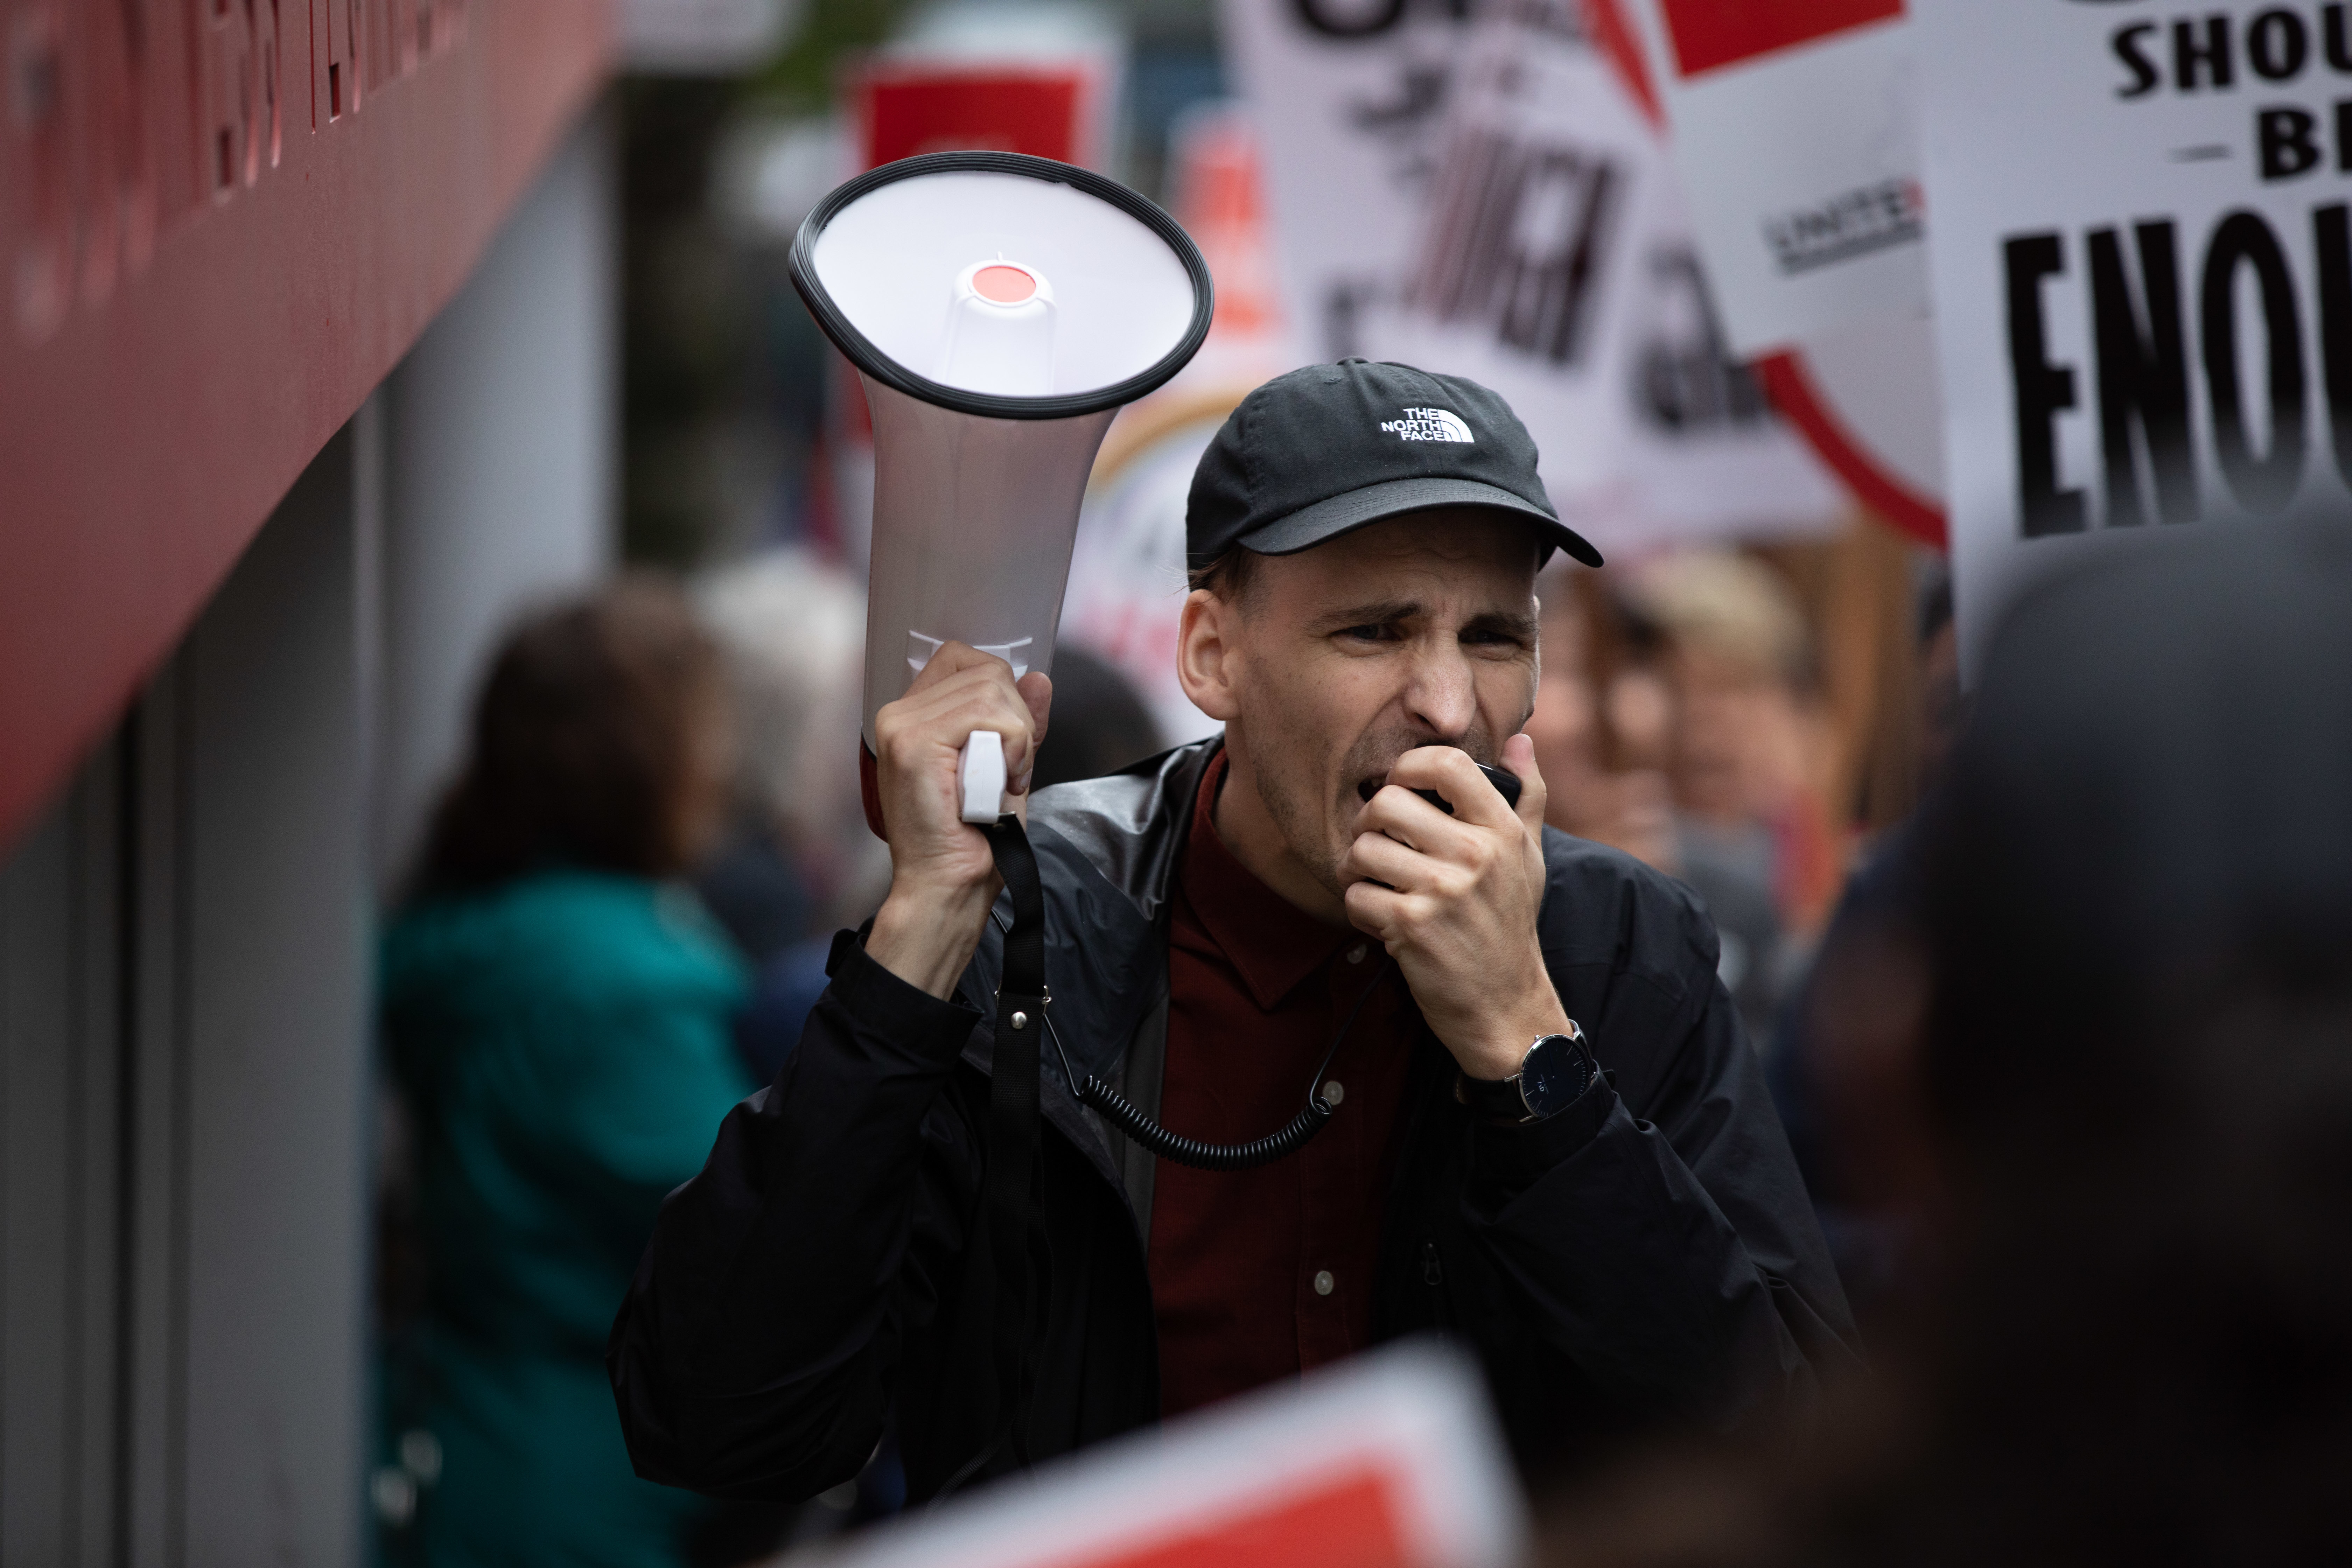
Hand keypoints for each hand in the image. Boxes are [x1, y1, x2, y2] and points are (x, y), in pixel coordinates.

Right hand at [865, 644, 1051, 997]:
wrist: (951, 885)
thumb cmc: (974, 838)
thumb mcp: (1006, 765)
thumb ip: (1019, 721)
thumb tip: (1039, 677)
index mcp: (914, 715)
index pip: (964, 659)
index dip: (1001, 692)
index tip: (1008, 742)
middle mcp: (900, 713)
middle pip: (986, 670)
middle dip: (1016, 718)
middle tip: (1009, 769)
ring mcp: (902, 726)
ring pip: (991, 688)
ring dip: (1016, 738)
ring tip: (1002, 780)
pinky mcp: (914, 743)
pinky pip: (987, 714)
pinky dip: (1011, 747)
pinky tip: (999, 782)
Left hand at [1340, 736, 1569, 1080]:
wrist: (1505, 1003)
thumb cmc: (1509, 924)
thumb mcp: (1529, 857)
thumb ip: (1527, 795)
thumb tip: (1520, 741)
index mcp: (1502, 830)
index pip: (1447, 764)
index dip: (1409, 766)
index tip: (1400, 788)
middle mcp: (1475, 855)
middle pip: (1387, 802)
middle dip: (1368, 824)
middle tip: (1378, 844)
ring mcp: (1442, 891)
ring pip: (1362, 849)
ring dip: (1358, 869)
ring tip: (1379, 883)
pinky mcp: (1411, 927)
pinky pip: (1355, 895)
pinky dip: (1359, 907)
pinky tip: (1382, 918)